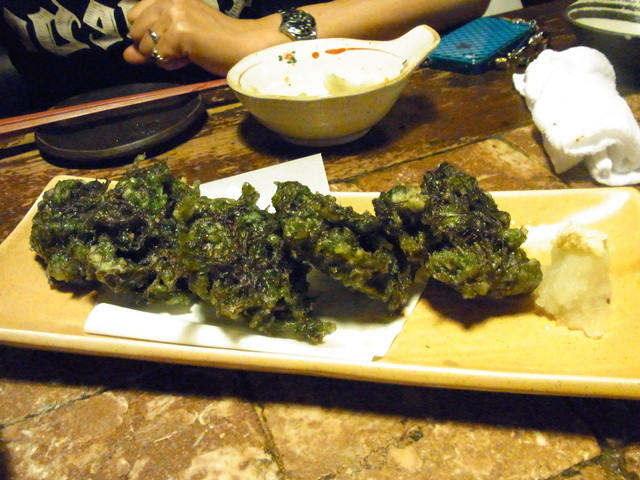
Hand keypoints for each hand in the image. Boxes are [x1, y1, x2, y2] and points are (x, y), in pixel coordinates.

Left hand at [123, 0, 283, 75]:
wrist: (243, 46)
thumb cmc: (215, 41)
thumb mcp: (177, 38)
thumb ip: (150, 44)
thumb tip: (126, 56)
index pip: (134, 16)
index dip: (147, 34)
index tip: (170, 39)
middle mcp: (168, 0)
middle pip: (136, 32)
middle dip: (153, 47)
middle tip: (179, 48)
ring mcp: (174, 14)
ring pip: (146, 47)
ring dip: (163, 57)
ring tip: (186, 54)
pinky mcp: (180, 32)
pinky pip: (159, 57)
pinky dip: (172, 64)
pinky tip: (189, 58)